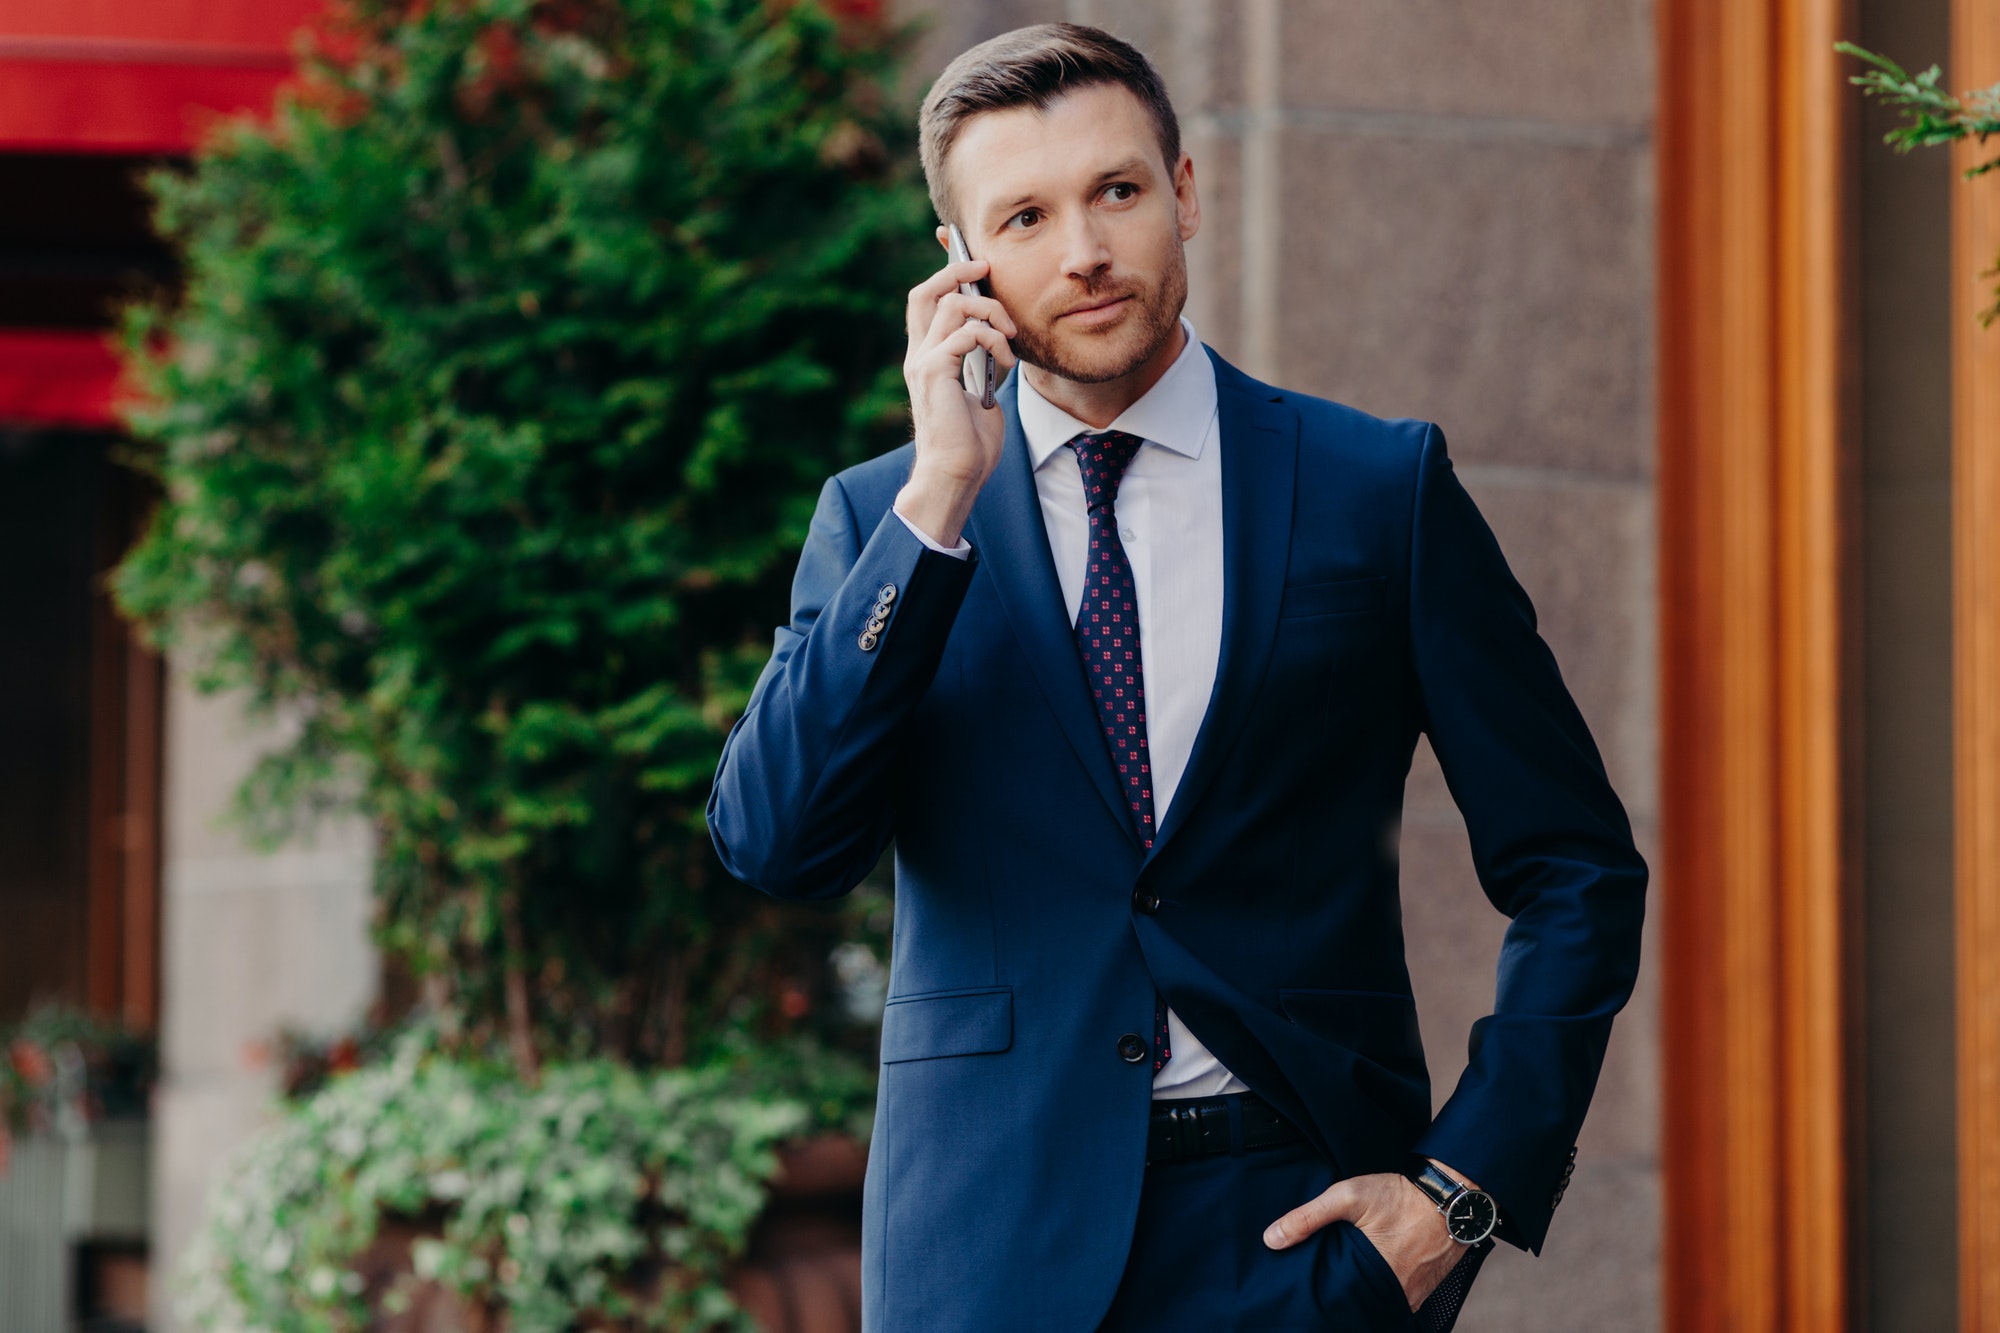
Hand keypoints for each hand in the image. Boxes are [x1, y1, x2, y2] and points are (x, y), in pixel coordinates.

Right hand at [896, 249, 1018, 547]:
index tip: (968, 254)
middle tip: (986, 271)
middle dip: (958, 271)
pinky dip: (992, 340)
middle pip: (927, 291)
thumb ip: (982, 363)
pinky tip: (1004, 362)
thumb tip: (1000, 341)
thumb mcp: (981, 392)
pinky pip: (965, 333)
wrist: (956, 475)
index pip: (926, 300)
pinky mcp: (935, 373)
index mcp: (927, 357)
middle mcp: (919, 355)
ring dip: (990, 312)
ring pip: (953, 304)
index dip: (943, 270)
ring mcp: (924, 362)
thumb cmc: (970, 444)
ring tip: (1009, 337)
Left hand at [1262, 1162, 1473, 1311]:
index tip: (1309, 1290)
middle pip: (1361, 1304)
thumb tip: (1271, 1240)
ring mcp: (1415, 1293)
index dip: (1324, 1296)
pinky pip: (1398, 1298)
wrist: (1450, 1193)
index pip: (1341, 1301)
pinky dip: (1383, 1290)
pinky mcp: (1425, 1288)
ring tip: (1346, 1280)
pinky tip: (1369, 1276)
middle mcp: (1398, 1292)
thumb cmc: (1400, 1194)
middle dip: (1343, 1296)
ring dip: (1364, 1293)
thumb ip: (1308, 1217)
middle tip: (1327, 1283)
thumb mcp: (1348, 1196)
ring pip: (1380, 1302)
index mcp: (1377, 1274)